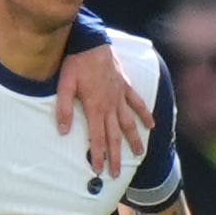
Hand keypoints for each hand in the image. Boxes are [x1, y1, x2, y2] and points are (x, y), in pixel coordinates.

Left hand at [56, 45, 154, 177]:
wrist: (90, 41)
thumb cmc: (75, 62)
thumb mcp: (64, 85)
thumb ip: (64, 109)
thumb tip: (63, 132)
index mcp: (95, 107)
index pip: (97, 137)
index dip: (98, 155)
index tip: (98, 170)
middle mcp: (110, 105)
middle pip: (114, 135)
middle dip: (115, 156)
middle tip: (115, 173)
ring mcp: (120, 96)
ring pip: (129, 122)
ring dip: (134, 140)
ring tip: (139, 155)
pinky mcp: (125, 85)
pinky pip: (137, 102)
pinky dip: (145, 114)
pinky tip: (152, 125)